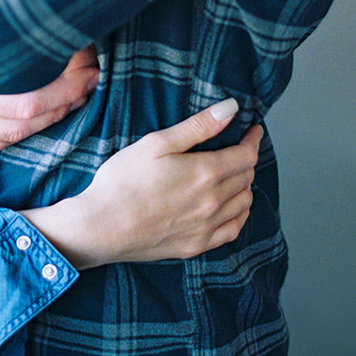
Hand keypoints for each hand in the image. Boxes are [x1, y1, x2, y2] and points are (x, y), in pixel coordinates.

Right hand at [0, 18, 98, 150]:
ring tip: (78, 86)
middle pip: (28, 119)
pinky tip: (48, 106)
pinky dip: (28, 125)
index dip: (65, 85)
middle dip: (67, 96)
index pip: (28, 101)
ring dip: (53, 111)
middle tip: (92, 70)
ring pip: (17, 134)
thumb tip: (21, 11)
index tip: (87, 59)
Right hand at [23, 99, 261, 268]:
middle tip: (239, 148)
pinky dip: (239, 215)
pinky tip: (232, 208)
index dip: (253, 139)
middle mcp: (213, 202)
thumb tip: (231, 109)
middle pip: (246, 178)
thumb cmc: (124, 180)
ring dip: (245, 186)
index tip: (253, 129)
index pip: (246, 155)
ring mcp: (207, 227)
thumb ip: (198, 127)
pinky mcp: (196, 246)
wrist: (102, 226)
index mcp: (206, 173)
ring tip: (235, 174)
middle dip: (247, 159)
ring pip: (243, 204)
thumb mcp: (157, 143)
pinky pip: (233, 230)